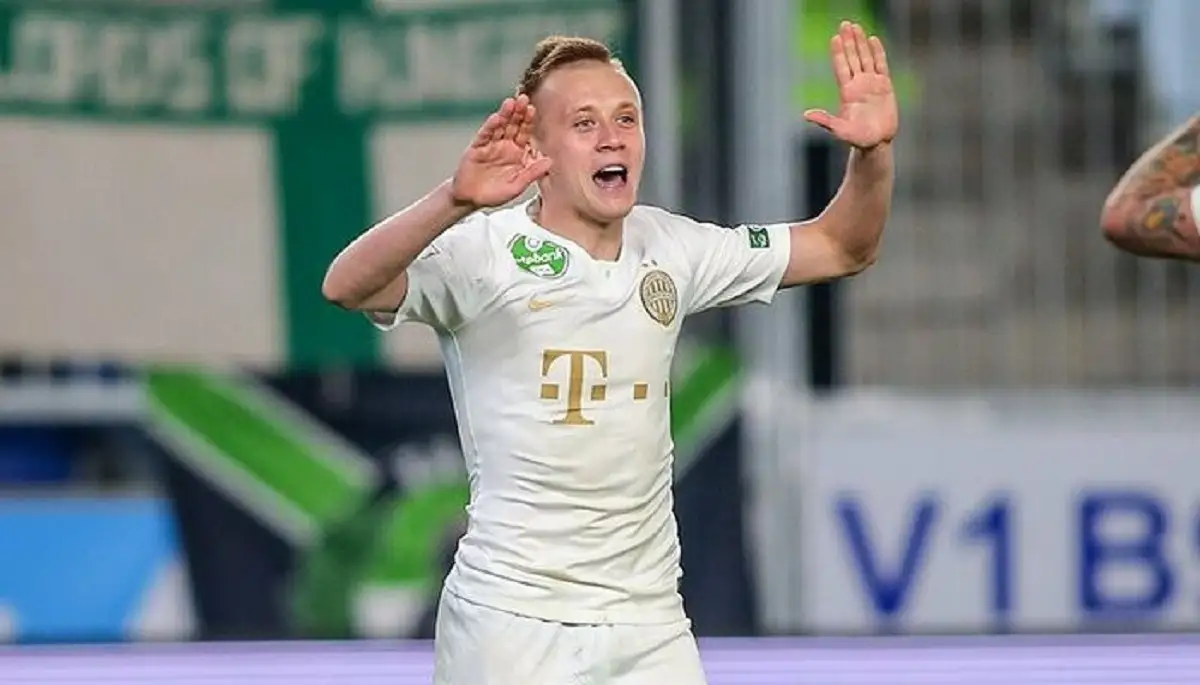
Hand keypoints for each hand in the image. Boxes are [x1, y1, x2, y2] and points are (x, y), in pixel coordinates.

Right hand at [450, 95, 552, 209]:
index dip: (528, 122)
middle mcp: (506, 146)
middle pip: (514, 126)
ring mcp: (492, 145)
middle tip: (524, 99)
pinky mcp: (477, 147)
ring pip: (500, 127)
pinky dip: (490, 127)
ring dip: (505, 115)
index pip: (525, 134)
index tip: (533, 110)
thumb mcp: (517, 186)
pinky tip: (496, 118)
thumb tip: (549, 162)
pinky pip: (485, 135)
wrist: (471, 198)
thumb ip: (532, 173)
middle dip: (518, 112)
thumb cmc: (495, 193)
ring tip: (511, 103)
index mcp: (518, 153)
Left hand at [804, 21, 898, 149]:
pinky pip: (881, 65)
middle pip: (852, 58)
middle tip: (845, 24)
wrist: (876, 143)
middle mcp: (858, 85)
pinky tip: (873, 40)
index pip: (841, 68)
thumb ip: (825, 121)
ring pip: (865, 58)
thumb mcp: (839, 130)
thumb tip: (806, 115)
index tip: (834, 38)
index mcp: (847, 92)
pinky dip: (878, 53)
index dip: (838, 53)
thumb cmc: (857, 138)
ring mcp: (871, 84)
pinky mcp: (885, 86)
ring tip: (856, 27)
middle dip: (848, 41)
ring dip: (860, 43)